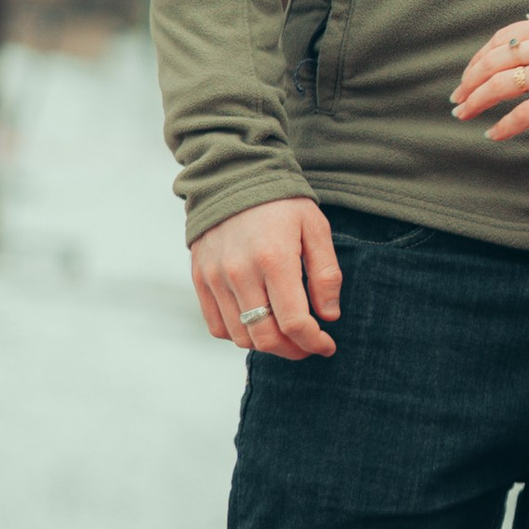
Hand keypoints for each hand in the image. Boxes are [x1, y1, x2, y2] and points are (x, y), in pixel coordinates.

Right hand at [192, 196, 340, 358]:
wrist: (234, 177)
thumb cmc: (282, 203)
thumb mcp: (316, 228)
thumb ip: (326, 274)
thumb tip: (329, 316)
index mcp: (274, 259)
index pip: (294, 322)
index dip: (314, 342)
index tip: (328, 345)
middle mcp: (240, 273)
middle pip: (266, 337)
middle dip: (293, 351)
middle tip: (309, 346)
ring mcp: (215, 278)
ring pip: (240, 337)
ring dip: (267, 345)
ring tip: (286, 334)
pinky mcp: (199, 279)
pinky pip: (216, 325)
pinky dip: (238, 334)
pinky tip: (258, 323)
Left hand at [454, 12, 528, 138]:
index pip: (502, 40)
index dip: (479, 58)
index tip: (468, 74)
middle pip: (492, 63)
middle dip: (469, 82)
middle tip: (457, 97)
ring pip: (499, 85)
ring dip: (475, 101)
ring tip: (463, 113)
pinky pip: (523, 114)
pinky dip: (504, 126)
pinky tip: (492, 134)